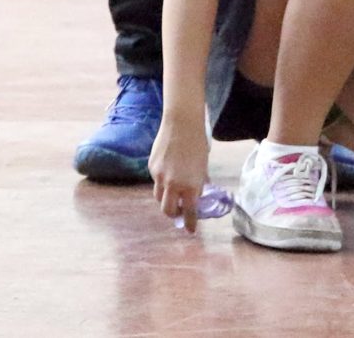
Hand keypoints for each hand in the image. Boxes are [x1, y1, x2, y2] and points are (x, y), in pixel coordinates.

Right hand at [150, 112, 211, 229]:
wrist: (182, 123)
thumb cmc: (198, 143)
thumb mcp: (203, 165)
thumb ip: (200, 181)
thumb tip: (200, 193)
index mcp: (190, 185)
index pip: (190, 211)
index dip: (191, 222)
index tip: (191, 230)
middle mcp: (173, 184)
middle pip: (168, 210)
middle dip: (174, 214)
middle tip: (180, 211)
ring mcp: (159, 176)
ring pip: (159, 197)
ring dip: (166, 199)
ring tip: (174, 193)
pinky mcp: (150, 168)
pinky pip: (155, 181)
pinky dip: (162, 182)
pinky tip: (169, 171)